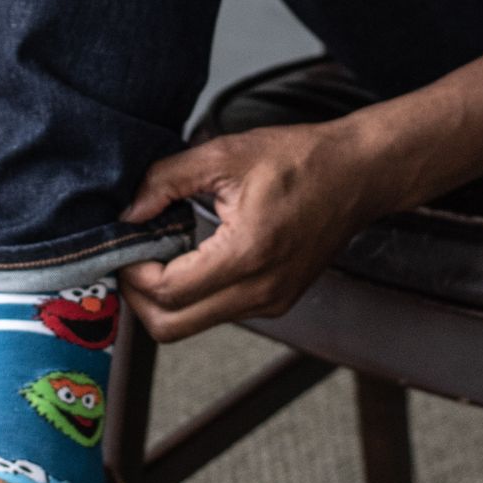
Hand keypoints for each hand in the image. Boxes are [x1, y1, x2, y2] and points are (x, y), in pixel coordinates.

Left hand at [118, 122, 378, 342]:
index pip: (168, 291)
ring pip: (192, 325)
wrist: (356, 175)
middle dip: (139, 297)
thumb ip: (166, 180)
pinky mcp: (275, 302)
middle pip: (171, 328)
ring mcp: (271, 302)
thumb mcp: (224, 154)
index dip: (133, 272)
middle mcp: (261, 290)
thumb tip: (129, 213)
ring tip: (162, 253)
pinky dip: (193, 295)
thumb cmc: (300, 160)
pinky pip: (217, 313)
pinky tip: (192, 257)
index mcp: (248, 253)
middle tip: (133, 259)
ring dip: (165, 298)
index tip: (127, 244)